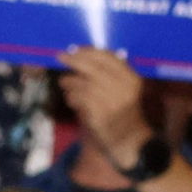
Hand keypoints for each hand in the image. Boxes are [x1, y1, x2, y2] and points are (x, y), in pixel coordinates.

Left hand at [57, 47, 153, 173]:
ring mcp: (110, 100)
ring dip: (69, 81)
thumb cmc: (126, 113)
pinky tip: (71, 100)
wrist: (131, 141)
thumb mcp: (126, 90)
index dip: (88, 51)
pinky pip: (77, 98)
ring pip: (81, 82)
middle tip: (60, 57)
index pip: (107, 57)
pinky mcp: (98, 113)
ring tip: (65, 84)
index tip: (75, 50)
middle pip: (92, 66)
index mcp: (131, 78)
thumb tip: (84, 56)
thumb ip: (111, 74)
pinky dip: (71, 97)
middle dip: (73, 59)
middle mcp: (122, 87)